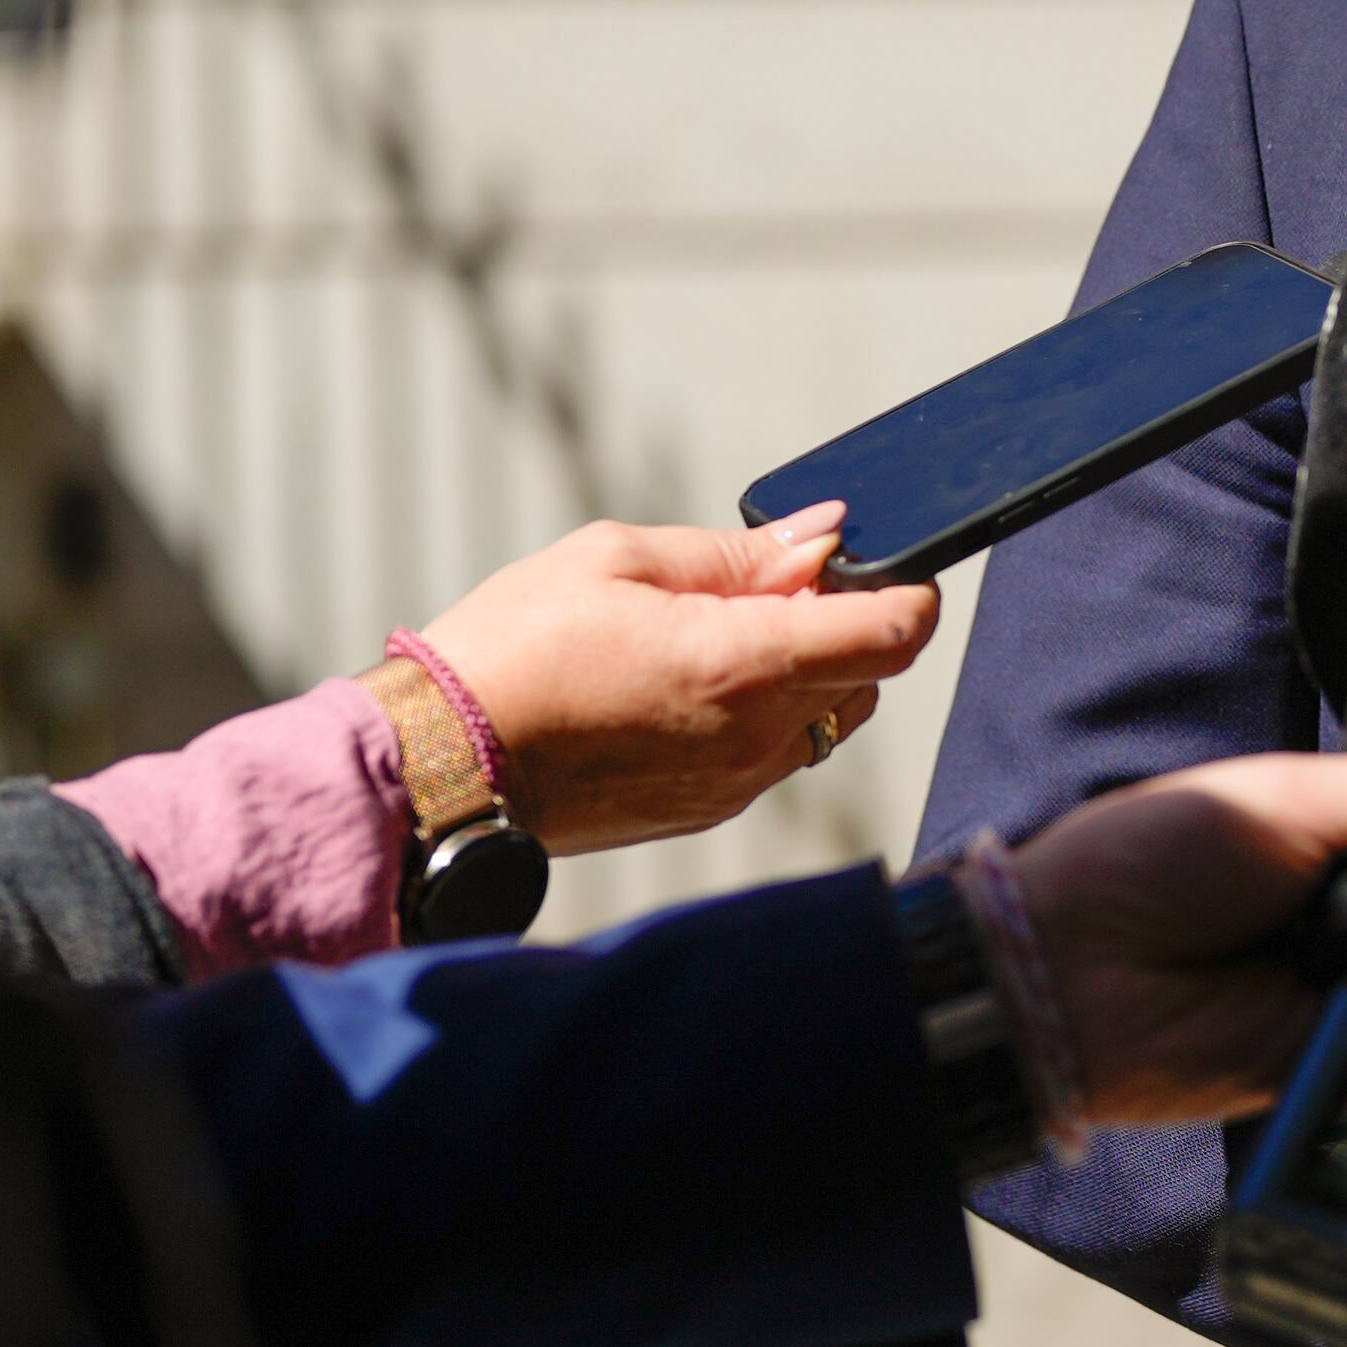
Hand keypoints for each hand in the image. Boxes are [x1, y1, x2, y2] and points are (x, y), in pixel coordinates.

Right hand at [413, 509, 939, 851]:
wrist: (439, 766)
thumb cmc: (513, 650)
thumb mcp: (617, 560)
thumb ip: (738, 552)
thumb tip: (821, 536)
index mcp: (743, 668)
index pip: (892, 633)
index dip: (906, 588)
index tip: (882, 560)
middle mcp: (755, 739)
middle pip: (869, 674)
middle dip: (845, 620)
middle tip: (771, 581)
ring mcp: (735, 784)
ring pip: (826, 716)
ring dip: (806, 668)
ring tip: (717, 631)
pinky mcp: (707, 810)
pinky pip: (776, 753)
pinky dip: (764, 711)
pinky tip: (690, 680)